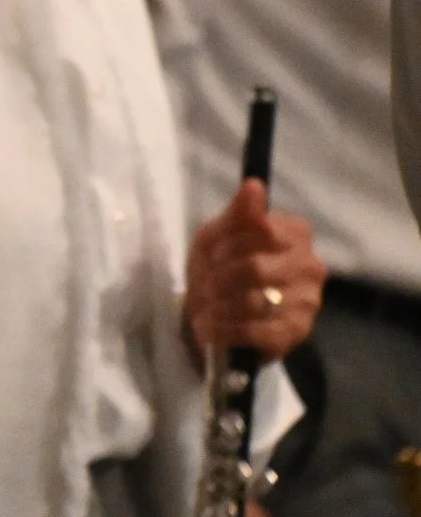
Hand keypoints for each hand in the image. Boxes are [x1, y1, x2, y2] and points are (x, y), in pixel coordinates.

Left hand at [184, 180, 324, 363]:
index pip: (263, 232)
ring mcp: (308, 301)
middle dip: (221, 278)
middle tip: (206, 284)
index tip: (215, 252)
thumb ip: (238, 213)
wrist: (217, 310)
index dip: (230, 244)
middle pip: (256, 269)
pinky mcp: (297, 332)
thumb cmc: (220, 264)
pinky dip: (226, 330)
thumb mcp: (219, 233)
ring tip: (206, 307)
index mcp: (296, 232)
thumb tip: (254, 184)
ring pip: (255, 302)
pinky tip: (211, 327)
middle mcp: (311, 265)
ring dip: (219, 305)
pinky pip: (259, 332)